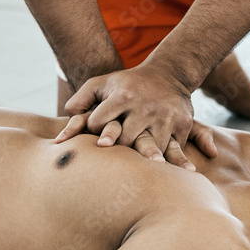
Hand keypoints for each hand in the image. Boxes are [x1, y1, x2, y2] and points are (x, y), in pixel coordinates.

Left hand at [56, 64, 213, 169]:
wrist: (169, 74)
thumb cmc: (127, 83)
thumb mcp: (102, 83)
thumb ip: (80, 100)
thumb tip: (66, 123)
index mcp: (122, 96)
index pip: (98, 124)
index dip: (93, 131)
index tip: (95, 135)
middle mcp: (144, 107)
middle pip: (124, 142)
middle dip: (116, 151)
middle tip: (111, 161)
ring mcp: (165, 117)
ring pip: (149, 150)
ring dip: (142, 161)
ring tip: (135, 174)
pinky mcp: (182, 124)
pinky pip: (174, 149)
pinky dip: (168, 162)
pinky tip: (165, 175)